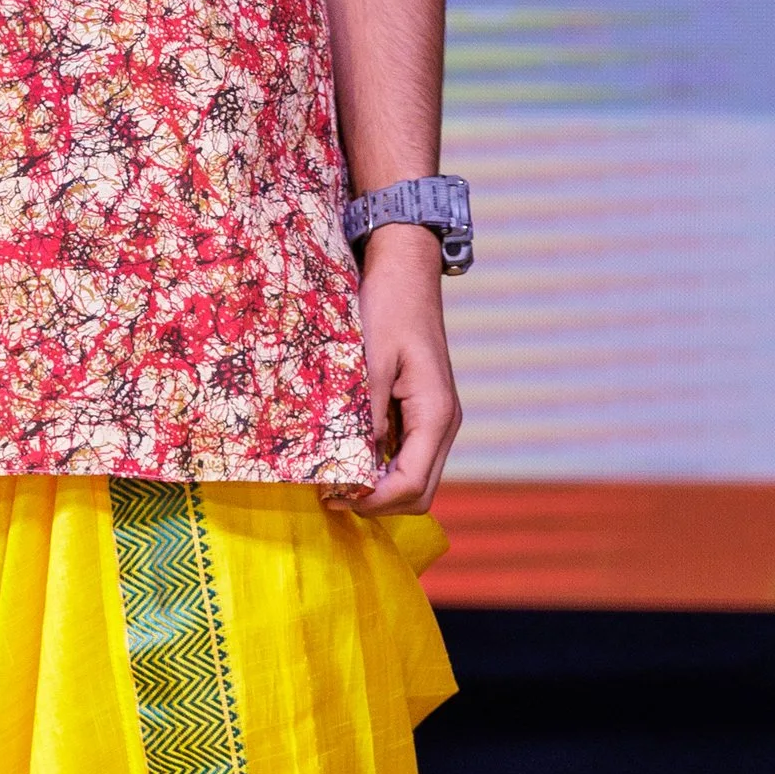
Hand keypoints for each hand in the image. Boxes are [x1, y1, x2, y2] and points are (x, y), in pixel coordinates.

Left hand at [336, 227, 461, 513]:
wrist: (406, 271)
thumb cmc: (388, 307)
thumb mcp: (371, 359)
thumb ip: (366, 414)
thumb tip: (354, 464)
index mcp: (436, 413)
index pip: (411, 485)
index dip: (372, 501)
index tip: (332, 495)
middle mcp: (444, 423)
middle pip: (419, 493)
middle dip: (377, 502)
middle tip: (330, 493)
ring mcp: (436, 418)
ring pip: (415, 477)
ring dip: (378, 487)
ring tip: (334, 477)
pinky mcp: (424, 410)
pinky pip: (408, 454)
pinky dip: (381, 466)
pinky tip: (348, 454)